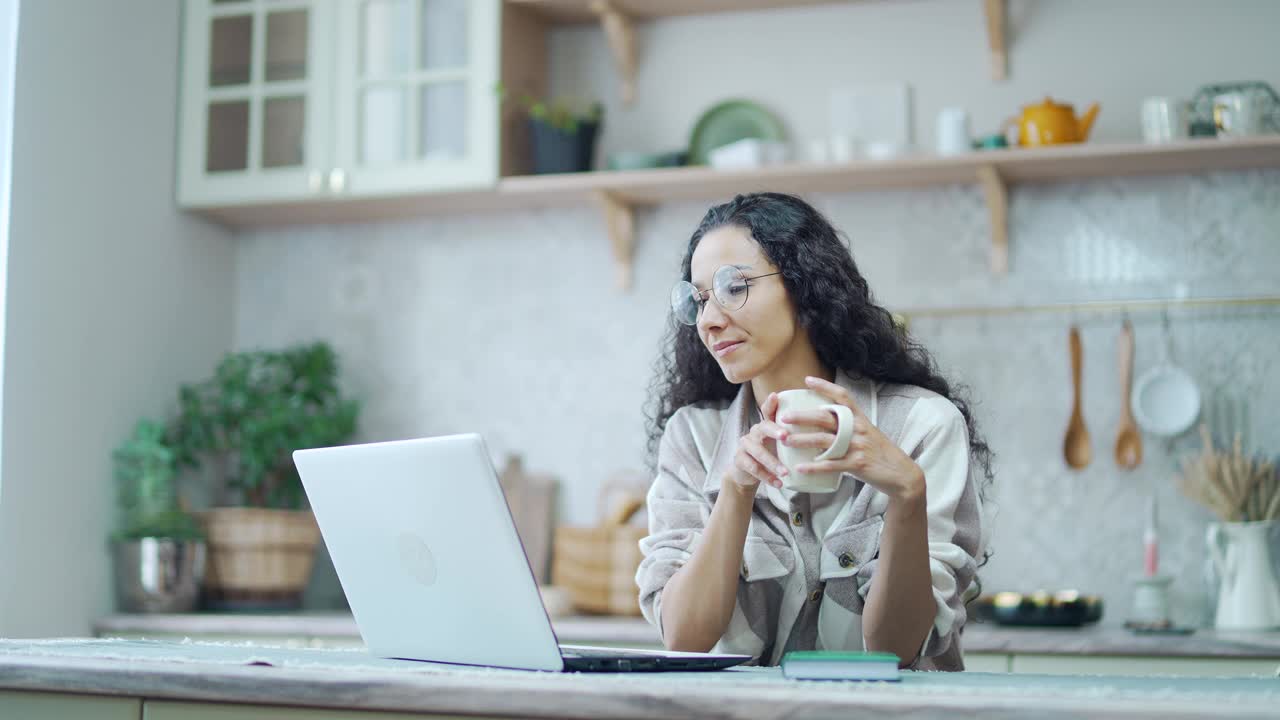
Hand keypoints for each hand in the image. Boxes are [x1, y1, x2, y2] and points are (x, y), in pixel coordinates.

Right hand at [725, 392, 790, 492]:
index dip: (770, 403)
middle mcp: (754, 431)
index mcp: (766, 425)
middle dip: (774, 431)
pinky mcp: (739, 459)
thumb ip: (794, 437)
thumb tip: (822, 435)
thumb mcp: (780, 444)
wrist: (746, 473)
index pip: (768, 411)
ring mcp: (745, 445)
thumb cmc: (770, 454)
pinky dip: (767, 476)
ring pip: (758, 452)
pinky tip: (778, 483)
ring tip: (785, 472)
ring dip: (773, 463)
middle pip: (763, 427)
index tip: (775, 396)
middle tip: (785, 436)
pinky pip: (753, 468)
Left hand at [777, 376, 924, 502]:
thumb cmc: (879, 452)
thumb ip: (848, 426)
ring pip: (824, 441)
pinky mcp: (857, 464)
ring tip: (785, 441)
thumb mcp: (866, 433)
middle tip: (783, 416)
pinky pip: (831, 465)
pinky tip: (799, 467)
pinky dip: (814, 467)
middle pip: (826, 418)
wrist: (901, 474)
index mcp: (859, 419)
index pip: (842, 396)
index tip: (807, 380)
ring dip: (802, 440)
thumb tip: (824, 420)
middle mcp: (857, 429)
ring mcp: (857, 446)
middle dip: (803, 416)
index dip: (824, 387)